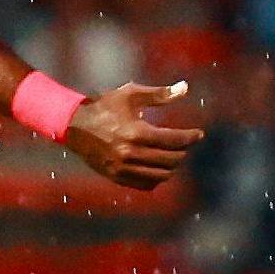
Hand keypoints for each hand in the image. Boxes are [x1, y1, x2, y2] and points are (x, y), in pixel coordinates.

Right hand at [65, 81, 203, 189]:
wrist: (75, 126)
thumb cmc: (105, 106)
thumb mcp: (131, 94)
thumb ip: (160, 94)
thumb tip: (185, 88)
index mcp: (137, 132)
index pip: (174, 140)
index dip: (190, 137)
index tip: (199, 134)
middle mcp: (131, 154)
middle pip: (170, 159)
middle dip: (183, 150)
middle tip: (186, 143)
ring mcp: (123, 168)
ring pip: (161, 175)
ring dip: (173, 165)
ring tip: (175, 154)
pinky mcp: (117, 177)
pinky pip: (146, 184)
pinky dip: (158, 177)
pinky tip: (160, 166)